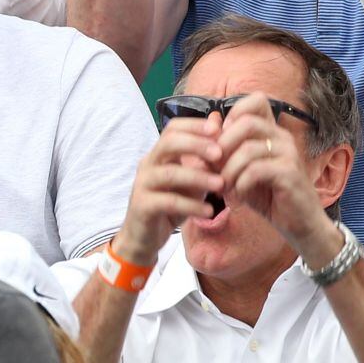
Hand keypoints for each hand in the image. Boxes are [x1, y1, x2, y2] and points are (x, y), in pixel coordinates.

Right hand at [112, 117, 223, 264]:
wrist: (144, 236)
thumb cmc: (170, 205)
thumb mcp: (191, 182)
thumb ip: (203, 160)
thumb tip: (219, 127)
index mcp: (159, 155)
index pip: (172, 129)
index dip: (194, 126)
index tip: (218, 129)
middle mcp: (148, 165)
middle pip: (167, 143)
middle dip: (196, 145)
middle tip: (220, 154)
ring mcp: (142, 184)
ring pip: (170, 174)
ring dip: (198, 177)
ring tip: (221, 185)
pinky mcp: (143, 206)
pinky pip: (169, 201)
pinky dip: (191, 205)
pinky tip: (208, 212)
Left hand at [216, 94, 328, 250]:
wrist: (297, 224)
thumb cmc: (265, 195)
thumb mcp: (236, 170)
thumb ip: (222, 149)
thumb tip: (210, 122)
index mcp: (271, 131)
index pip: (256, 101)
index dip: (232, 114)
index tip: (220, 140)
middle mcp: (282, 137)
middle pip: (247, 122)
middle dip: (223, 146)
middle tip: (215, 168)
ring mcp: (289, 154)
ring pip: (248, 148)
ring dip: (229, 170)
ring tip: (224, 187)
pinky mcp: (291, 173)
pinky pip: (256, 170)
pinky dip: (240, 183)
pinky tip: (238, 195)